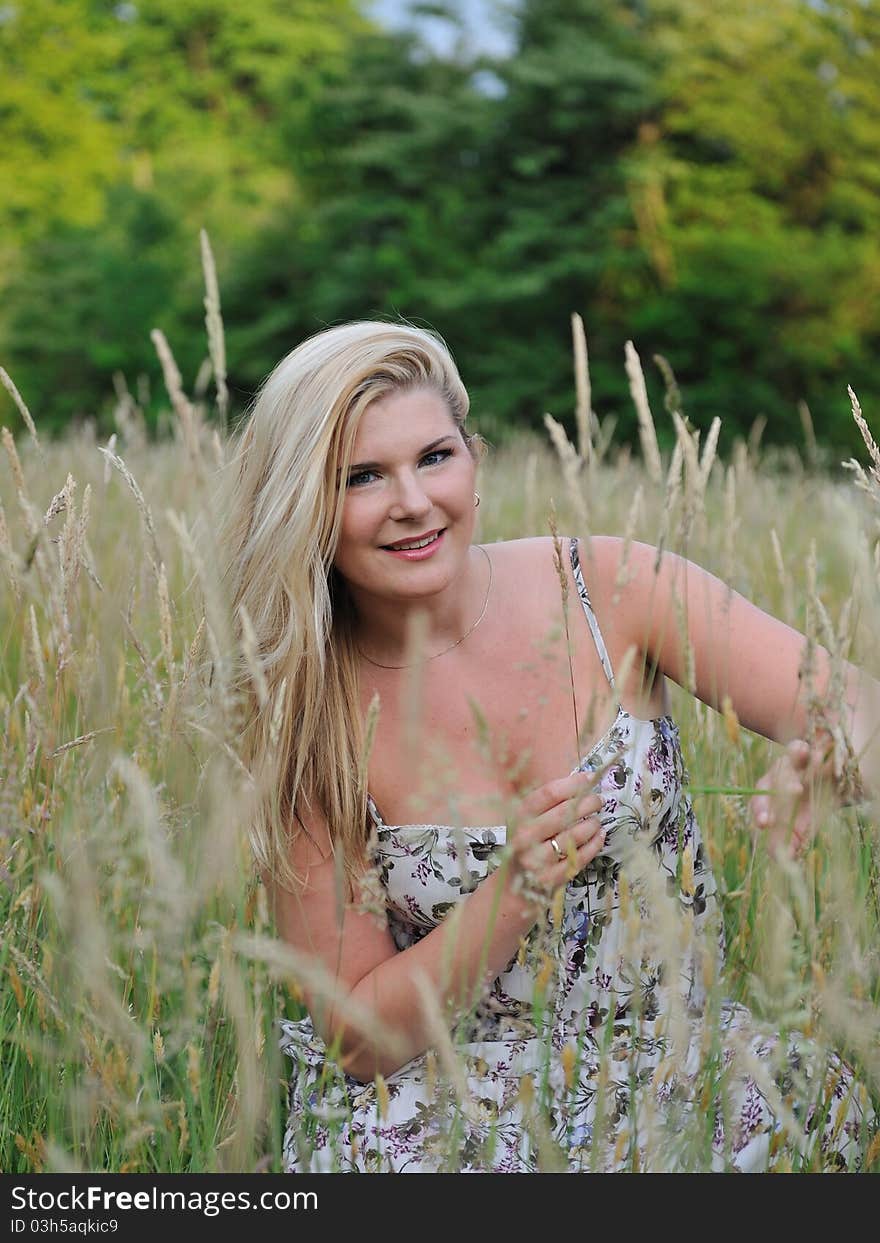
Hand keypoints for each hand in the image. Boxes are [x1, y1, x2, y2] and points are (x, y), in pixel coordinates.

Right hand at [502, 771, 604, 910]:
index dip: (571, 784)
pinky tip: (599, 836)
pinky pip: (579, 858)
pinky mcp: (550, 879)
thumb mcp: (525, 822)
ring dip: (591, 824)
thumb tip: (580, 782)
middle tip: (598, 800)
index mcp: (518, 818)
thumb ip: (546, 805)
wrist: (510, 887)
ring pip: (574, 836)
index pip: (547, 794)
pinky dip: (594, 845)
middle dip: (587, 803)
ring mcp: (537, 860)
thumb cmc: (523, 846)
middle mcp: (525, 838)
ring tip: (596, 820)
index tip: (588, 778)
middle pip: (564, 813)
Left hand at [749, 738, 831, 859]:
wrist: (827, 785)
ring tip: (806, 756)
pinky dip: (806, 748)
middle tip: (795, 790)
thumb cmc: (807, 808)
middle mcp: (776, 777)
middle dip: (782, 785)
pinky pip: (804, 748)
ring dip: (796, 758)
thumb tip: (783, 859)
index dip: (762, 812)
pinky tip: (810, 748)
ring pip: (789, 758)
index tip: (766, 823)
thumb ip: (789, 840)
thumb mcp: (798, 826)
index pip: (760, 805)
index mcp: (769, 798)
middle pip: (773, 779)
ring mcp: (791, 762)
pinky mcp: (806, 751)